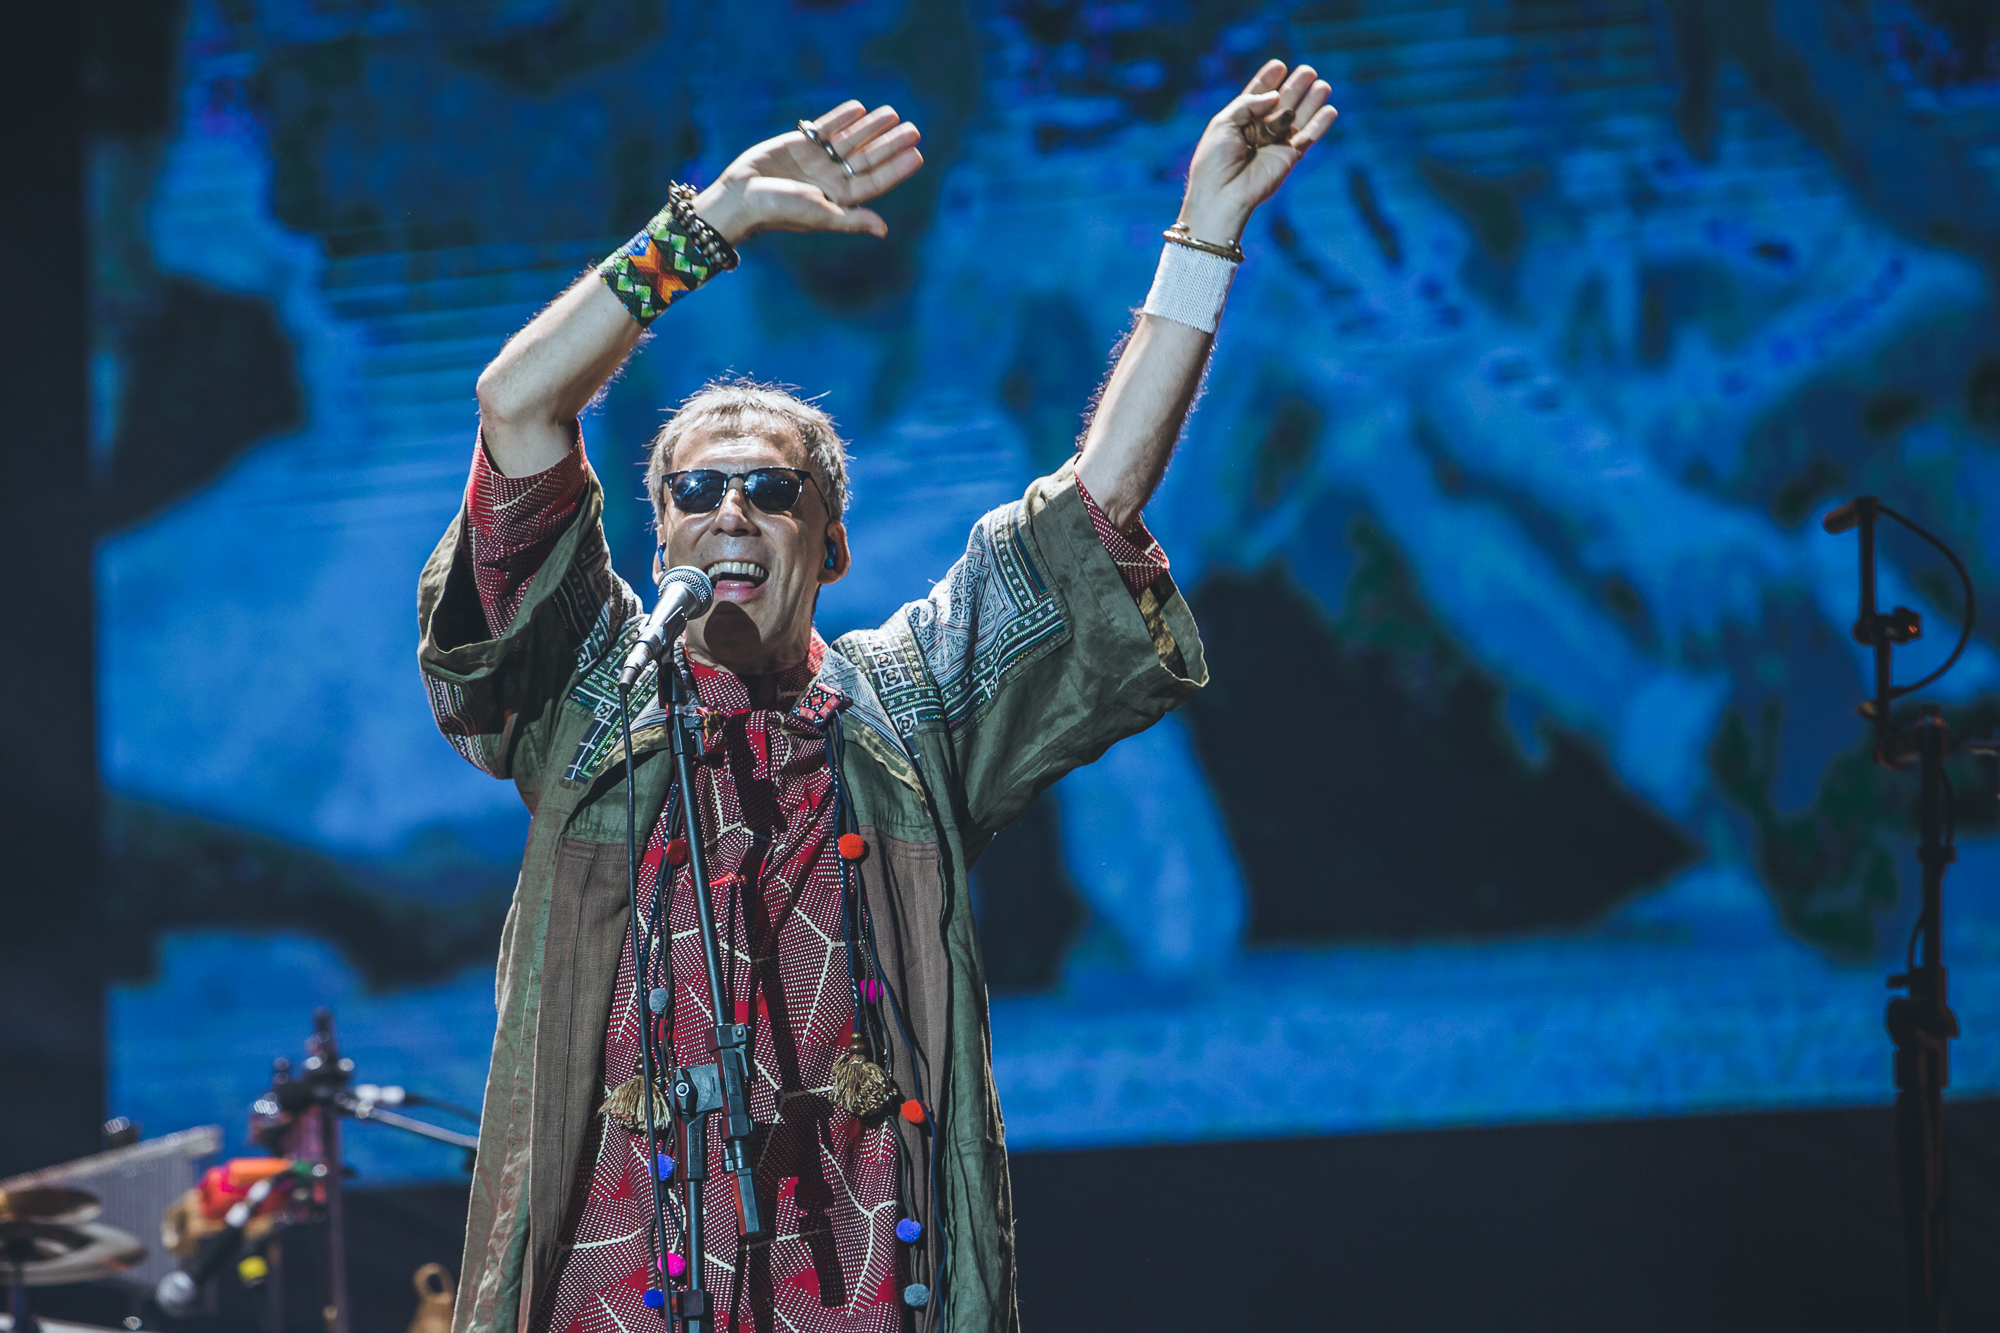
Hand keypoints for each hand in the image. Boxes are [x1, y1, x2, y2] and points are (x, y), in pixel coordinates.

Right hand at [694, 101, 923, 244]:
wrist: (741, 195)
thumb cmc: (779, 210)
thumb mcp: (820, 215)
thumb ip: (852, 220)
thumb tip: (883, 229)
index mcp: (841, 199)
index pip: (876, 181)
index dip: (897, 168)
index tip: (917, 153)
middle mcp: (832, 179)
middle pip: (868, 158)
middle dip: (890, 143)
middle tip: (913, 129)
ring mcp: (817, 160)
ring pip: (851, 140)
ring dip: (871, 127)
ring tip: (892, 113)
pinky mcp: (800, 144)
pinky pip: (826, 128)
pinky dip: (841, 118)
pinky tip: (859, 108)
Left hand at [1178, 61, 1336, 243]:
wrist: (1222, 194)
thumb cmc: (1215, 161)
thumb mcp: (1224, 123)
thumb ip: (1248, 104)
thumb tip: (1276, 96)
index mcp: (1240, 121)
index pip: (1257, 95)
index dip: (1268, 80)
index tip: (1279, 65)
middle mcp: (1260, 131)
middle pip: (1282, 103)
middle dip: (1295, 86)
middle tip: (1308, 71)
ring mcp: (1276, 143)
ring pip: (1298, 118)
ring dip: (1311, 101)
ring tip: (1322, 84)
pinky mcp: (1289, 157)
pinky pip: (1307, 138)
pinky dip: (1320, 125)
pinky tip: (1330, 110)